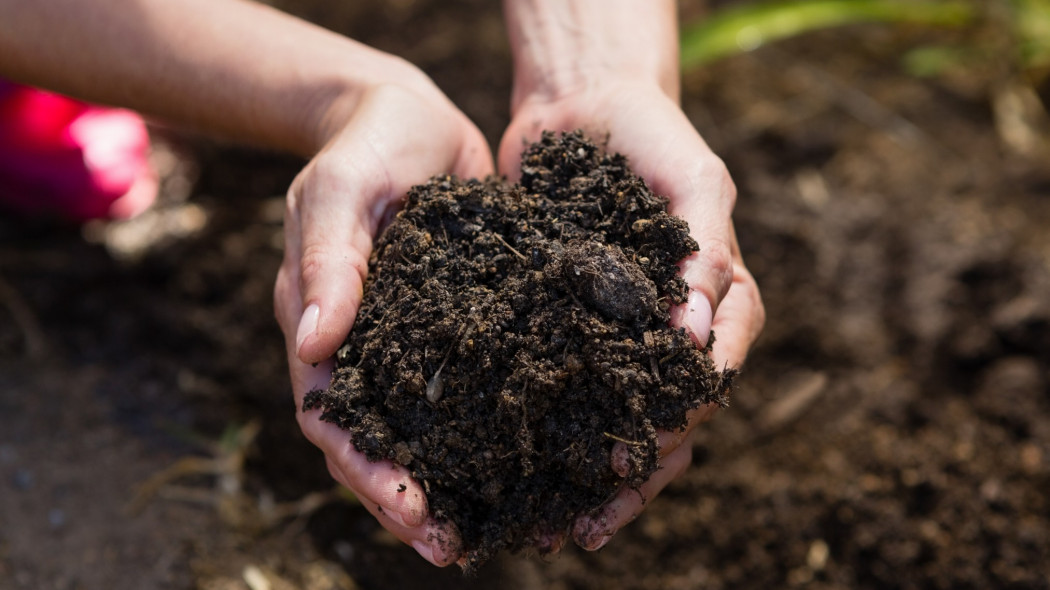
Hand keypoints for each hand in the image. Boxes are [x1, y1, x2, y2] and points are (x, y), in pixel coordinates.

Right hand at [273, 74, 492, 565]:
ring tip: (494, 527)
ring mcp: (409, 342)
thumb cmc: (367, 145)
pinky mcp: (456, 327)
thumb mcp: (341, 190)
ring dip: (452, 479)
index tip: (410, 509)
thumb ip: (328, 262)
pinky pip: (468, 388)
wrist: (410, 117)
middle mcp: (362, 347)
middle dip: (408, 499)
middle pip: (376, 441)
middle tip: (454, 547)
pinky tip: (529, 458)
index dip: (365, 469)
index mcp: (319, 325)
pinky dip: (487, 430)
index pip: (331, 417)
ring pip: (423, 428)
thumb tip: (314, 345)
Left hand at [498, 80, 764, 550]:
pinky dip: (549, 429)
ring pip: (616, 420)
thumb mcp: (697, 178)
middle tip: (581, 528)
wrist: (583, 105)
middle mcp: (674, 332)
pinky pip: (566, 386)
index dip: (670, 434)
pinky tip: (517, 469)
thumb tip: (694, 333)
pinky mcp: (570, 325)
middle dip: (626, 480)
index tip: (624, 471)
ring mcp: (622, 334)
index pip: (705, 386)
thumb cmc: (652, 135)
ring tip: (552, 526)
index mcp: (721, 305)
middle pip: (665, 423)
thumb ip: (708, 249)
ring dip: (589, 477)